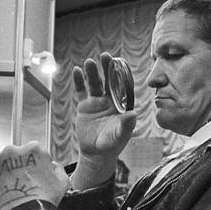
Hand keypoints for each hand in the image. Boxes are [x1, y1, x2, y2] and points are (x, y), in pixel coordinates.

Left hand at [0, 138, 69, 209]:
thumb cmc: (42, 200)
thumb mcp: (63, 182)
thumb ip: (57, 169)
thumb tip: (52, 166)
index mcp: (34, 149)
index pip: (35, 153)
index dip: (37, 167)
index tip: (38, 177)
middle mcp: (13, 150)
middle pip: (15, 154)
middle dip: (19, 167)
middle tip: (25, 185)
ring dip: (3, 170)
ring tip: (10, 188)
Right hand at [71, 52, 136, 189]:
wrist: (96, 153)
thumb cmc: (112, 145)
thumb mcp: (121, 135)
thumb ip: (126, 124)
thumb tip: (133, 113)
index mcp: (122, 104)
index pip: (123, 86)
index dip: (122, 74)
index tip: (120, 63)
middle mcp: (110, 100)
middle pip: (109, 81)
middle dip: (107, 68)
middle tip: (105, 56)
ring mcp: (97, 102)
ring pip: (94, 84)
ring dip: (92, 73)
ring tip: (89, 62)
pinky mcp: (85, 106)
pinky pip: (81, 91)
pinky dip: (79, 82)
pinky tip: (77, 71)